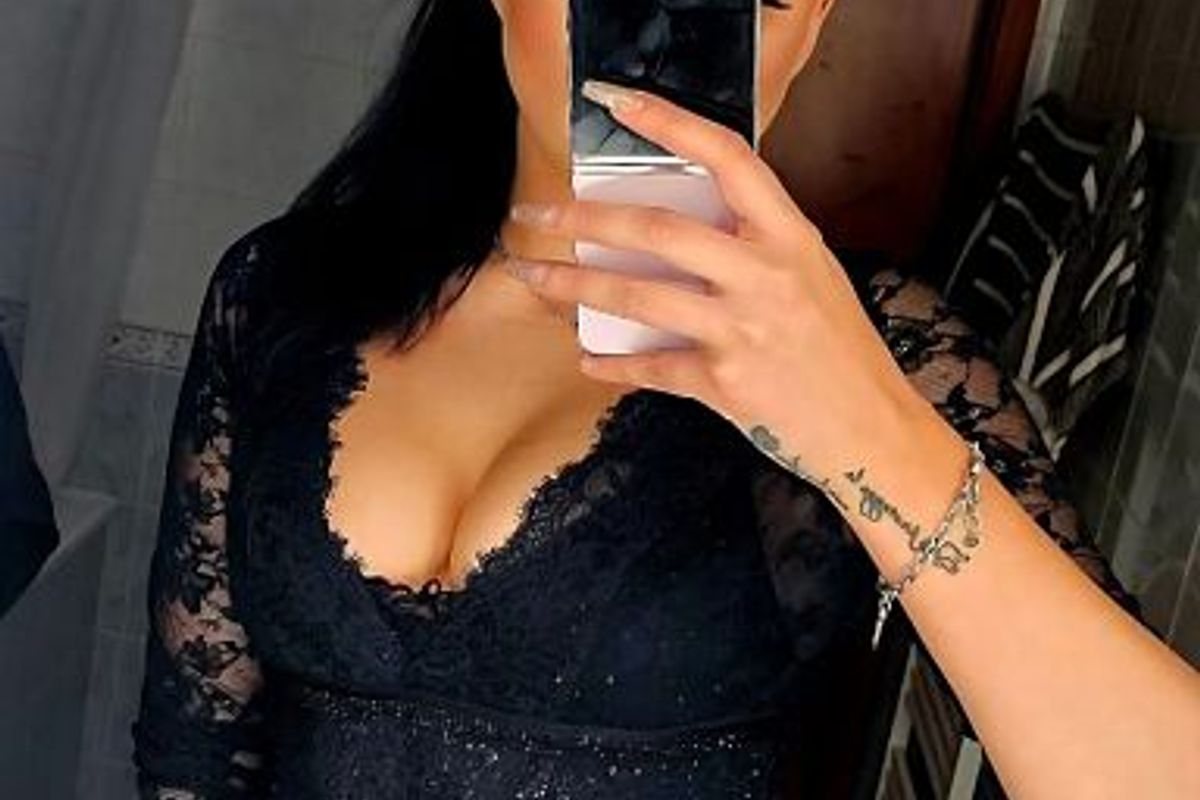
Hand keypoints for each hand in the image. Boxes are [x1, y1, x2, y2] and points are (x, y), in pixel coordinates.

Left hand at [507, 79, 936, 492]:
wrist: (871, 430)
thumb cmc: (840, 352)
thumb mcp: (811, 278)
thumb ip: (755, 248)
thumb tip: (675, 232)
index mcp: (791, 237)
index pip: (729, 158)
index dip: (671, 123)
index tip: (620, 104)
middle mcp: (766, 275)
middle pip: (658, 227)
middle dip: (584, 217)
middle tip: (537, 215)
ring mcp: (744, 329)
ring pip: (637, 294)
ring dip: (574, 284)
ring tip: (534, 277)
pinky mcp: (725, 384)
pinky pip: (651, 366)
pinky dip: (613, 363)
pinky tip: (589, 358)